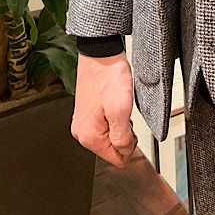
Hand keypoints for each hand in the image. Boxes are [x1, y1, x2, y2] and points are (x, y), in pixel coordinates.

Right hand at [70, 50, 138, 166]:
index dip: (130, 146)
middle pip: (112, 149)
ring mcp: (82, 122)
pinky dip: (113, 117)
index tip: (132, 129)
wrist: (100, 54)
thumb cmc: (108, 77)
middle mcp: (82, 132)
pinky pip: (104, 125)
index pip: (116, 159)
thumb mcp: (121, 110)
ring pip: (109, 136)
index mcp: (89, 136)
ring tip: (119, 106)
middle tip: (125, 114)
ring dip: (119, 125)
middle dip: (124, 135)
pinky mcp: (86, 112)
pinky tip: (114, 103)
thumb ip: (122, 137)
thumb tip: (124, 152)